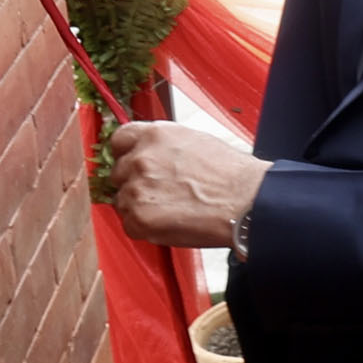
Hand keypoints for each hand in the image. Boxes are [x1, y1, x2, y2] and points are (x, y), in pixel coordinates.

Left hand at [105, 119, 268, 249]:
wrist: (245, 201)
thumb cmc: (230, 173)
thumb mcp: (194, 141)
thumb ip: (163, 146)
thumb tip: (150, 155)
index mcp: (155, 135)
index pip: (119, 140)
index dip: (125, 153)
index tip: (131, 162)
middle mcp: (141, 158)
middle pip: (118, 173)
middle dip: (133, 182)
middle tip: (159, 192)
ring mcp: (137, 188)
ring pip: (122, 201)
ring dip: (138, 207)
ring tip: (170, 209)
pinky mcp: (139, 218)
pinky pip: (129, 225)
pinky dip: (144, 227)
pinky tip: (169, 222)